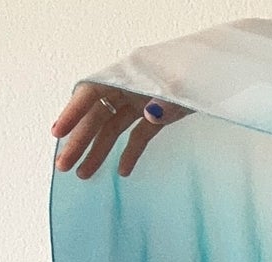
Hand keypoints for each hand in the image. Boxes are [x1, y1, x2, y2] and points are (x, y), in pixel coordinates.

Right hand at [51, 81, 193, 178]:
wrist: (214, 77)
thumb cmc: (195, 76)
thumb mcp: (181, 87)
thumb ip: (165, 102)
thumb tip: (149, 115)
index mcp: (127, 76)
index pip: (91, 93)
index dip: (73, 113)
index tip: (57, 133)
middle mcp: (127, 89)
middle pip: (97, 117)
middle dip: (80, 142)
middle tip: (64, 166)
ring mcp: (139, 103)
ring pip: (113, 129)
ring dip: (98, 152)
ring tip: (84, 175)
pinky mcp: (155, 118)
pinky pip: (138, 137)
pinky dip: (131, 153)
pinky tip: (122, 172)